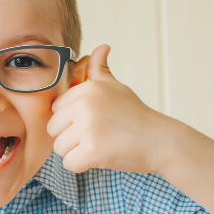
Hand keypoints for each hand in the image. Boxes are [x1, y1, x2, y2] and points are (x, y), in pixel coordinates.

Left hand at [47, 44, 172, 173]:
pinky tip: (101, 157)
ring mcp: (88, 128)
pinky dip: (82, 166)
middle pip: (53, 129)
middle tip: (97, 136)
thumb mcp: (117, 88)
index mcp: (87, 89)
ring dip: (76, 153)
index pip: (56, 110)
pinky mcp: (92, 151)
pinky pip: (69, 164)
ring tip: (101, 146)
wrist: (161, 140)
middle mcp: (84, 105)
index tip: (92, 122)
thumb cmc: (136, 116)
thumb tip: (101, 47)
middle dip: (70, 138)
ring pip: (59, 148)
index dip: (70, 121)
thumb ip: (99, 70)